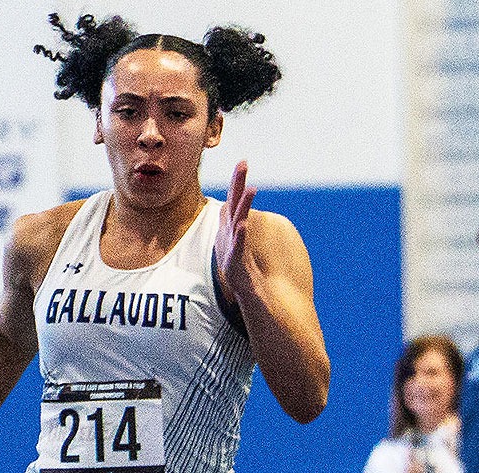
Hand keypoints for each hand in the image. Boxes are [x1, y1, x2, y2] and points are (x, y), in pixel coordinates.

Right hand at [214, 160, 260, 296]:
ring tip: (250, 189)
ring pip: (236, 224)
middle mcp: (228, 239)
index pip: (233, 203)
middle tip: (243, 163)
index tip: (243, 163)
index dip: (237, 184)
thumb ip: (239, 233)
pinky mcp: (235, 266)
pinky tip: (243, 225)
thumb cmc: (247, 278)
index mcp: (231, 234)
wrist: (250, 303)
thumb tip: (242, 218)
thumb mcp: (240, 251)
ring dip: (242, 206)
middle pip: (232, 206)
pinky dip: (239, 236)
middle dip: (237, 184)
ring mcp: (231, 251)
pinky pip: (237, 249)